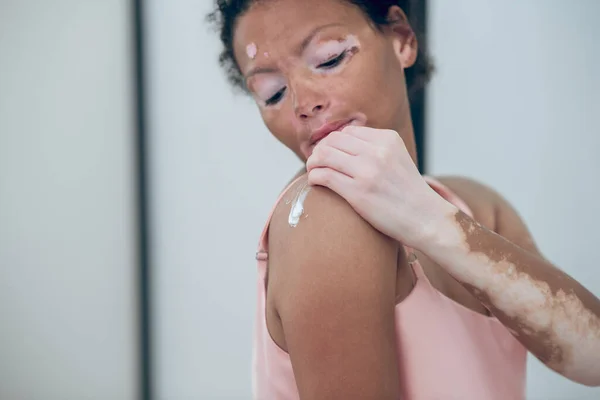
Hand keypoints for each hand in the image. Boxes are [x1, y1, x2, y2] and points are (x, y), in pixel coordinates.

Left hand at [306, 126, 454, 247]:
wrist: (425, 219)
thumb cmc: (408, 193)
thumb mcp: (398, 158)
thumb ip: (376, 148)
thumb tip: (343, 144)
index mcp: (388, 139)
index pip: (347, 132)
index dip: (333, 142)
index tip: (328, 154)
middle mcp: (378, 151)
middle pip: (332, 141)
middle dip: (319, 151)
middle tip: (316, 163)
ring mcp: (367, 170)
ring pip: (324, 155)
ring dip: (313, 163)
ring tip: (313, 171)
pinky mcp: (358, 192)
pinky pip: (324, 176)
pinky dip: (314, 177)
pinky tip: (315, 183)